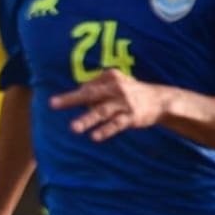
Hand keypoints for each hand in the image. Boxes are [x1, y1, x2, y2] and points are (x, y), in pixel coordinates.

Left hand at [49, 70, 167, 141]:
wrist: (161, 100)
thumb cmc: (131, 92)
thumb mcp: (116, 82)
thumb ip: (96, 86)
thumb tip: (77, 93)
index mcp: (111, 77)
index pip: (87, 86)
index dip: (75, 96)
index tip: (59, 103)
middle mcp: (116, 88)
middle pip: (90, 94)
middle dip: (70, 99)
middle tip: (53, 104)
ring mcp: (124, 103)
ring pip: (102, 111)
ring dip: (87, 119)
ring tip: (73, 128)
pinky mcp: (132, 117)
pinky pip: (117, 124)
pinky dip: (106, 130)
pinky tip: (94, 137)